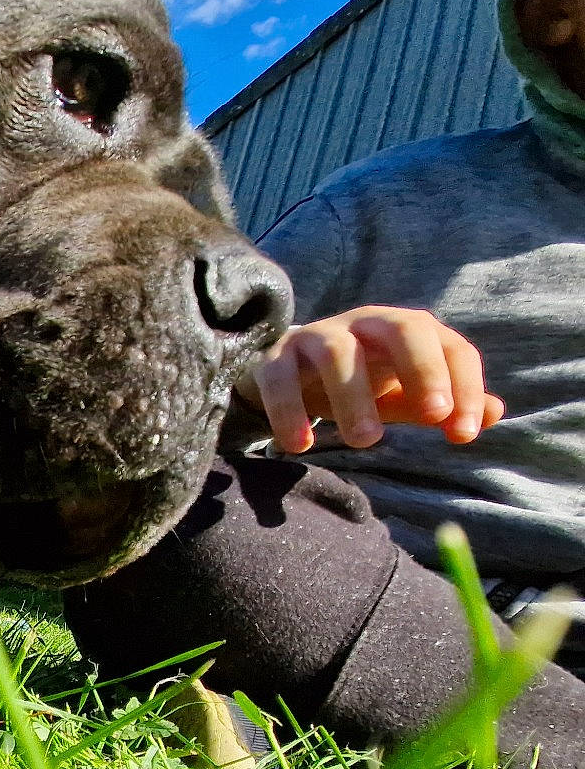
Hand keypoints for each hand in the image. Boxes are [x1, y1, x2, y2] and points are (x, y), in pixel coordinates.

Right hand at [237, 306, 504, 454]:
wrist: (289, 376)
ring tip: (365, 442)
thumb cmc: (359, 385)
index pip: (450, 347)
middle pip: (401, 328)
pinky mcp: (274, 360)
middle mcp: (364, 323)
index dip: (464, 386)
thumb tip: (494, 413)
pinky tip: (300, 446)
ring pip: (337, 354)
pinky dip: (288, 411)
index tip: (463, 434)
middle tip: (433, 415)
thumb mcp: (403, 396)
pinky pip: (279, 380)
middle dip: (422, 368)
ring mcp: (316, 338)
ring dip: (353, 397)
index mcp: (406, 330)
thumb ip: (443, 405)